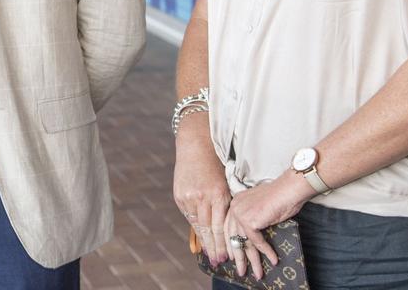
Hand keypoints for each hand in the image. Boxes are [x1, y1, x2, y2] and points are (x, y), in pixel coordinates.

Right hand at [172, 137, 231, 265]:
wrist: (195, 145)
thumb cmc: (215, 164)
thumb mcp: (224, 182)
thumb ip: (225, 203)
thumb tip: (227, 225)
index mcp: (218, 193)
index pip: (220, 225)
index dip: (224, 242)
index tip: (227, 256)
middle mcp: (203, 197)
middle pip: (209, 229)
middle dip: (215, 247)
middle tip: (219, 262)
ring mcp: (189, 197)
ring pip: (198, 225)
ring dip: (205, 241)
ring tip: (210, 254)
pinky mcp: (180, 196)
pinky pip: (189, 216)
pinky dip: (195, 227)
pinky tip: (200, 237)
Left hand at [223, 172, 310, 280]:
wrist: (289, 189)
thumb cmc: (280, 197)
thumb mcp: (260, 208)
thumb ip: (252, 219)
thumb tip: (251, 240)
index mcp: (235, 203)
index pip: (228, 228)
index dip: (230, 245)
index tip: (232, 258)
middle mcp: (234, 207)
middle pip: (233, 237)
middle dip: (239, 257)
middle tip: (241, 271)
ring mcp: (240, 214)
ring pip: (244, 242)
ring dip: (253, 260)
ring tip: (258, 273)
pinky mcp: (249, 221)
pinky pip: (257, 242)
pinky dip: (266, 252)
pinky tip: (273, 260)